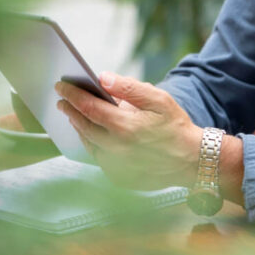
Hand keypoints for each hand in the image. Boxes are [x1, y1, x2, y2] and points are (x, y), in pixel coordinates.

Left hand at [55, 73, 201, 190]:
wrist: (193, 161)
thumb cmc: (176, 127)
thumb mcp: (158, 99)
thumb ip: (129, 87)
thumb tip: (102, 77)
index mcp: (125, 127)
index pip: (88, 107)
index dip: (72, 95)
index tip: (61, 85)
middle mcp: (116, 149)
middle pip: (83, 126)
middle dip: (70, 110)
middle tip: (63, 99)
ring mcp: (116, 166)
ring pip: (88, 143)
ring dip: (79, 127)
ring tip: (75, 114)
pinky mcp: (119, 177)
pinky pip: (99, 158)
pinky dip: (92, 144)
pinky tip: (93, 134)